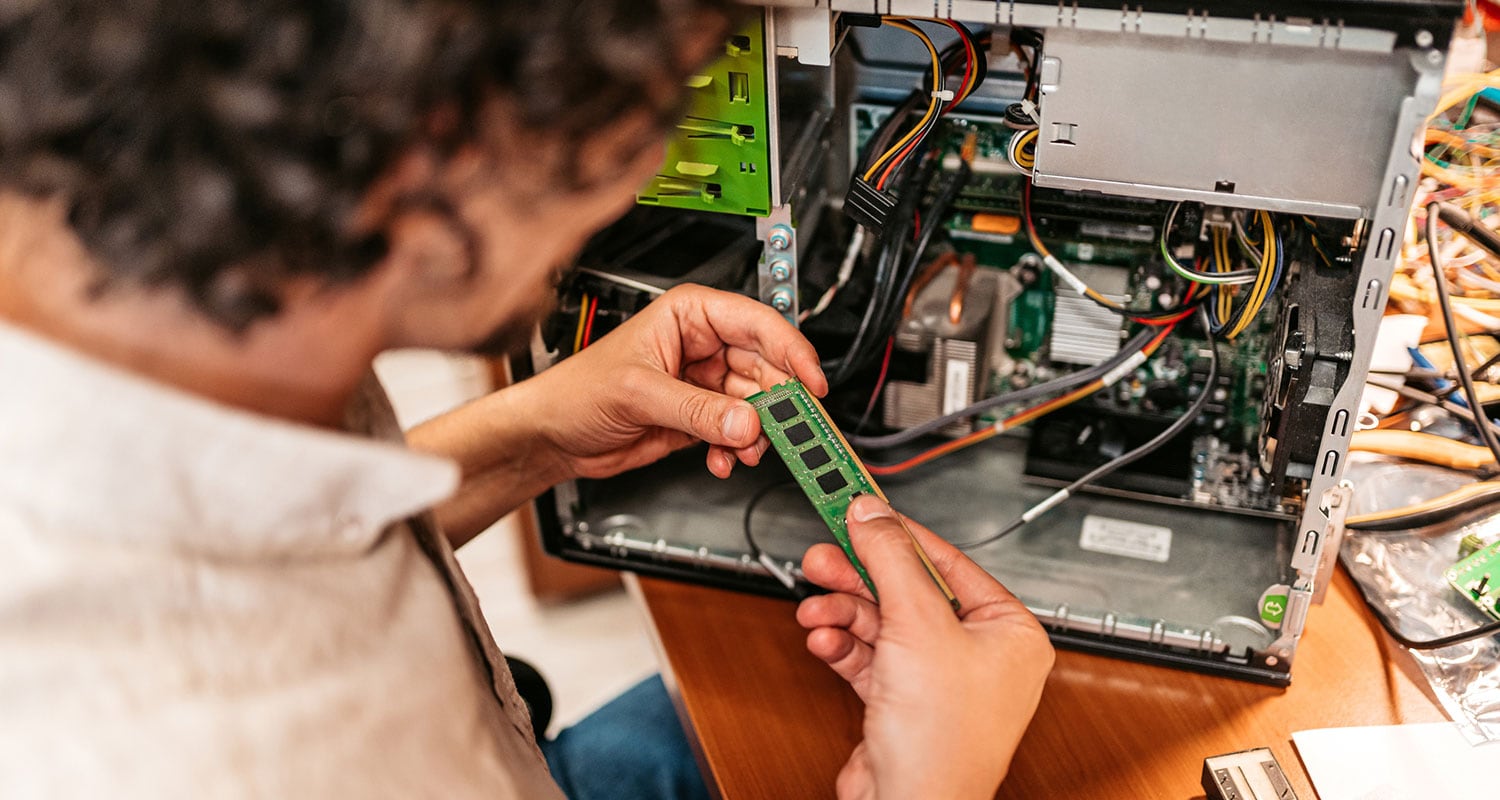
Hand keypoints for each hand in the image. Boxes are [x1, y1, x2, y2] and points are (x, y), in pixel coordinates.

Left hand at [525, 283, 826, 480]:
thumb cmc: (578, 390)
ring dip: (758, 433)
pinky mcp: (702, 417)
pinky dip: (737, 449)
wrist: (555, 433)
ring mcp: (705, 383)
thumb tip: (744, 421)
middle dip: (777, 403)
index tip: (810, 382)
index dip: (790, 350)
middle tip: (790, 430)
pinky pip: (739, 431)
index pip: (756, 323)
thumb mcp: (640, 392)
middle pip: (766, 368)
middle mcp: (703, 345)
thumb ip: (696, 408)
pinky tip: (723, 459)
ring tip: (745, 450)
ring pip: (757, 405)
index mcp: (690, 315)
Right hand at [796, 495, 1053, 799]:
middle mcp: (978, 653)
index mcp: (1007, 630)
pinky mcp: (903, 701)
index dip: (897, 532)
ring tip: (817, 606)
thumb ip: (890, 559)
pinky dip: (843, 644)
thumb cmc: (944, 740)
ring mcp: (939, 678)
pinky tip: (824, 638)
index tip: (860, 505)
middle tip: (824, 554)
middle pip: (907, 589)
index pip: (946, 560)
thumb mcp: (917, 624)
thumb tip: (871, 513)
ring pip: (882, 621)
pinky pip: (869, 655)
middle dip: (859, 575)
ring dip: (844, 611)